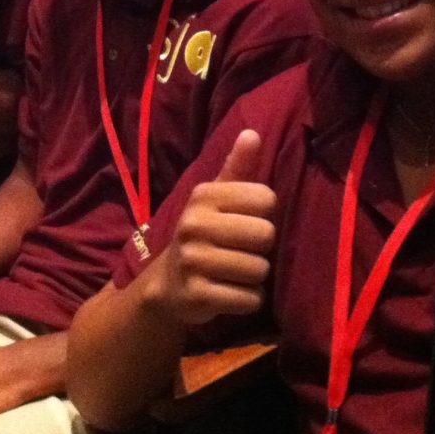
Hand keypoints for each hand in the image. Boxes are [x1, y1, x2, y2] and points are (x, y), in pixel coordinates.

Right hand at [142, 130, 274, 326]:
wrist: (168, 284)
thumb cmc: (203, 233)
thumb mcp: (216, 198)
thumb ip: (238, 167)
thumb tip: (252, 133)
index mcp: (203, 196)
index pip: (266, 198)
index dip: (263, 214)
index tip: (245, 221)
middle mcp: (194, 225)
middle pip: (265, 234)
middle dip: (261, 249)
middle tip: (240, 251)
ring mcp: (193, 261)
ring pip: (260, 269)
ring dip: (255, 276)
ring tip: (234, 273)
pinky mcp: (198, 296)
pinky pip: (250, 299)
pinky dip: (248, 300)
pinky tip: (230, 293)